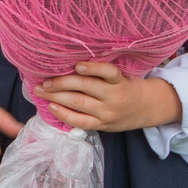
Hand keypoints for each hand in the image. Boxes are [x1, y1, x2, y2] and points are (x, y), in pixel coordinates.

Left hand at [35, 61, 180, 133]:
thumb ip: (102, 72)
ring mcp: (108, 112)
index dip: (93, 68)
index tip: (77, 65)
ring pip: (79, 103)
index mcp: (120, 80)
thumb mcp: (121, 75)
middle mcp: (114, 96)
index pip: (109, 72)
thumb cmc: (126, 86)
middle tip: (44, 80)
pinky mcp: (102, 125)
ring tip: (41, 91)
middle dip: (61, 83)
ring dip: (56, 96)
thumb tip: (70, 62)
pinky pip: (80, 121)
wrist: (146, 108)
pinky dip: (64, 114)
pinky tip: (51, 106)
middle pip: (86, 87)